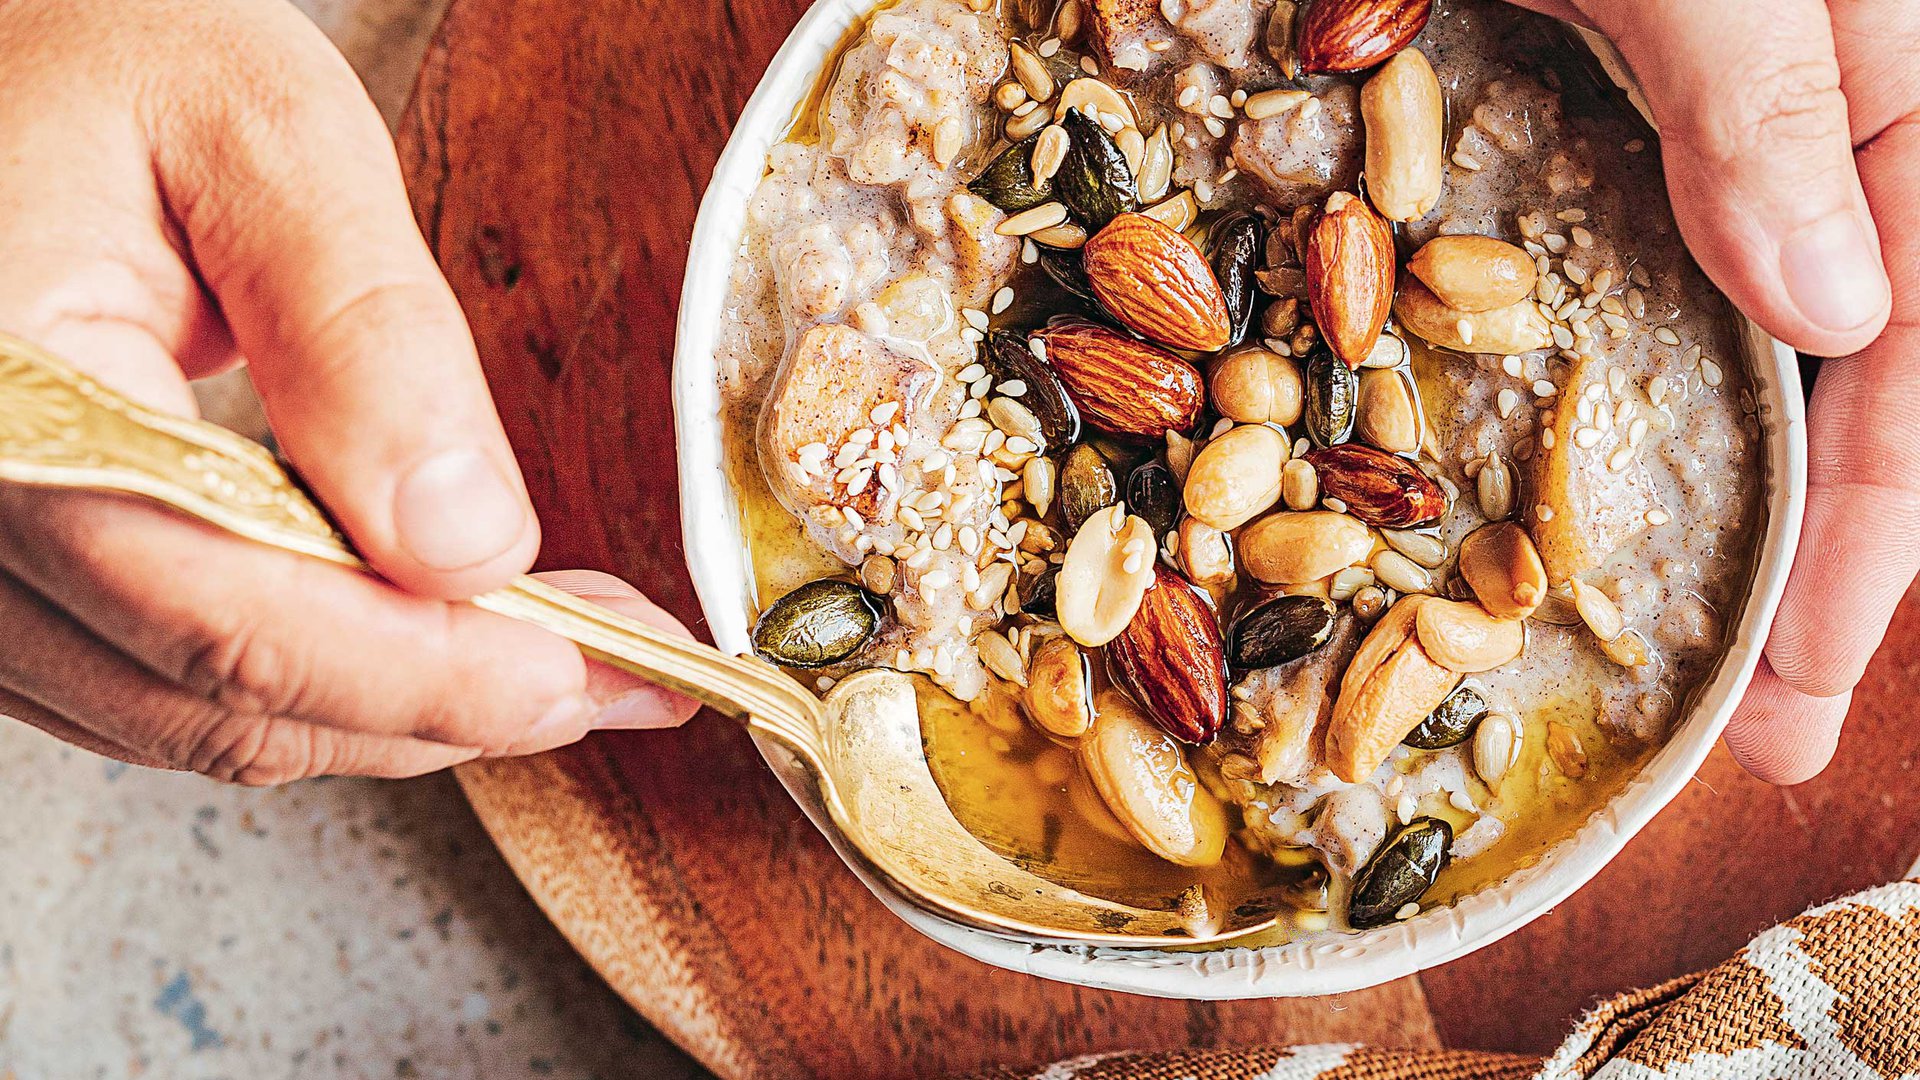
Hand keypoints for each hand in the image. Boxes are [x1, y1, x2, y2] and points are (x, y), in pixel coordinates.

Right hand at [0, 0, 697, 782]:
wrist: (1, 59)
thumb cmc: (104, 53)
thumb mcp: (264, 137)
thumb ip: (365, 336)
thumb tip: (465, 541)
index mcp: (5, 401)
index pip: (230, 615)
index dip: (432, 677)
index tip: (589, 674)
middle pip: (220, 695)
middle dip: (442, 706)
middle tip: (612, 673)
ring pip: (195, 717)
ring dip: (388, 709)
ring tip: (547, 654)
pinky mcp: (10, 571)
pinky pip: (158, 682)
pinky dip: (309, 679)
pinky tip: (419, 635)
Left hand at [1514, 1, 1913, 781]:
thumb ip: (1772, 95)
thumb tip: (1843, 305)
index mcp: (1899, 94)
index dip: (1869, 550)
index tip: (1795, 700)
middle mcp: (1847, 127)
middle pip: (1879, 379)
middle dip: (1830, 563)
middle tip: (1761, 731)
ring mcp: (1752, 127)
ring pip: (1798, 345)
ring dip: (1768, 498)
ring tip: (1729, 641)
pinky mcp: (1651, 112)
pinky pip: (1696, 275)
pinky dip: (1689, 386)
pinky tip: (1655, 460)